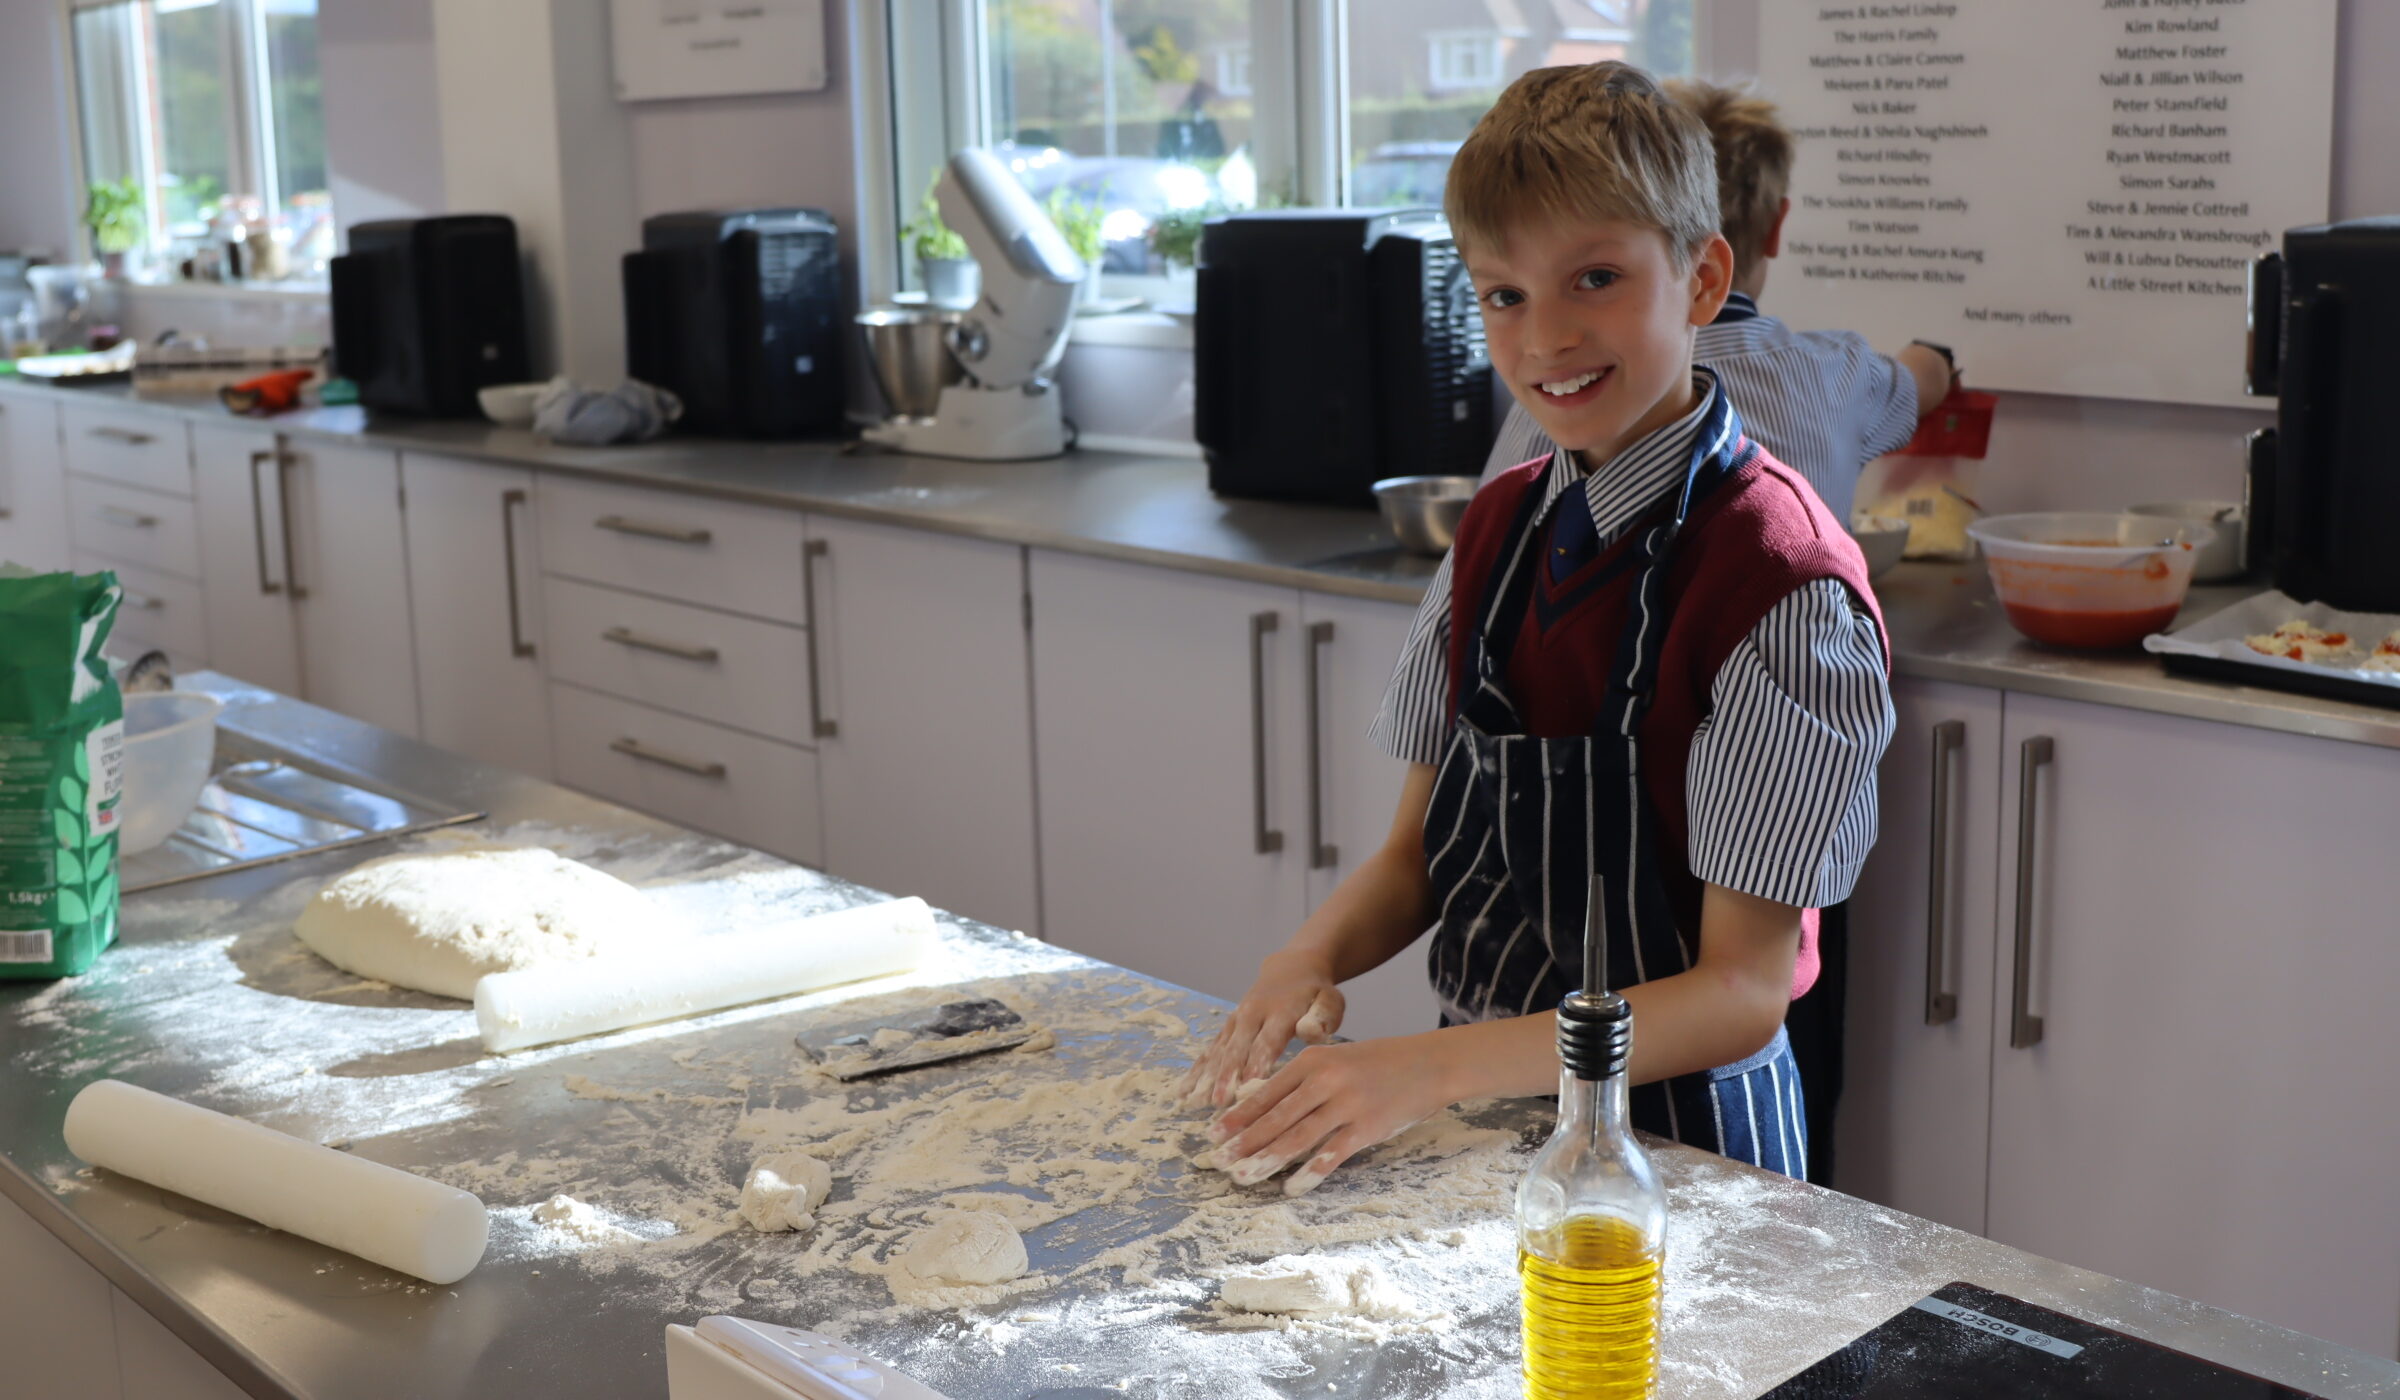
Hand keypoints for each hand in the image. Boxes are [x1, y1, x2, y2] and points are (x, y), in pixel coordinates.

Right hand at [1179, 950, 1344, 1108]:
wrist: (1292, 969)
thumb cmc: (1315, 993)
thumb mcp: (1329, 1000)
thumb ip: (1323, 1016)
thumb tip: (1311, 1032)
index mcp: (1281, 1010)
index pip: (1268, 1040)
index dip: (1257, 1062)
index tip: (1248, 1085)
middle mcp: (1253, 1014)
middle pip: (1237, 1048)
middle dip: (1226, 1076)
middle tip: (1218, 1102)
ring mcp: (1237, 1020)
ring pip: (1219, 1050)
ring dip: (1206, 1076)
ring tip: (1194, 1101)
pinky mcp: (1228, 1026)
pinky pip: (1210, 1049)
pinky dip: (1198, 1070)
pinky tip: (1185, 1091)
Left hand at [1196, 1034, 1460, 1195]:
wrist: (1429, 1063)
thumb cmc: (1377, 1062)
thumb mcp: (1335, 1058)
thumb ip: (1301, 1079)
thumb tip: (1257, 1102)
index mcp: (1314, 1060)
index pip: (1266, 1093)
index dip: (1237, 1116)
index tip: (1213, 1134)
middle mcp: (1326, 1080)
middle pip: (1275, 1118)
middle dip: (1243, 1143)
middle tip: (1217, 1162)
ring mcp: (1348, 1104)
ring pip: (1298, 1138)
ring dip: (1266, 1161)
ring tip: (1243, 1177)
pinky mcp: (1368, 1128)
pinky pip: (1332, 1155)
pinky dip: (1309, 1173)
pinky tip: (1290, 1188)